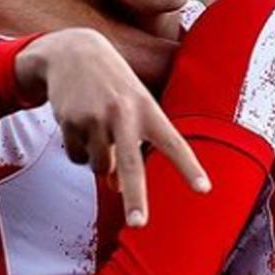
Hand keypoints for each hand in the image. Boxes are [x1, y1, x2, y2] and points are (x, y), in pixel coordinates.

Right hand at [15, 29, 210, 226]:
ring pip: (100, 167)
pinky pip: (78, 157)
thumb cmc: (112, 83)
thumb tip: (115, 186)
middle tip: (139, 223)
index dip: (189, 167)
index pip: (174, 142)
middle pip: (132, 164)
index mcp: (147, 107)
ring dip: (100, 161)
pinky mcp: (70, 122)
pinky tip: (79, 123)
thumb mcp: (130, 104)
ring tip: (98, 127)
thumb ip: (131, 145)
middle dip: (135, 197)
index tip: (204, 189)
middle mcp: (123, 113)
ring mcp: (95, 118)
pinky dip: (79, 150)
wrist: (71, 50)